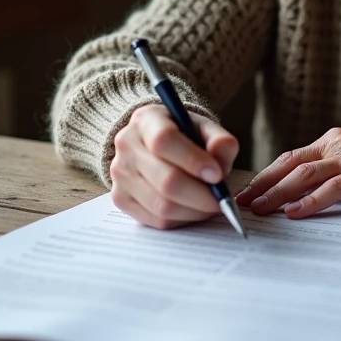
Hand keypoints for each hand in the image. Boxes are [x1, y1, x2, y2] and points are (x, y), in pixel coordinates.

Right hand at [109, 104, 238, 229]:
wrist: (153, 144)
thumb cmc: (184, 136)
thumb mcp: (204, 129)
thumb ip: (220, 141)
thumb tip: (218, 168)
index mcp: (146, 120)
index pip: (164, 140)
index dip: (193, 160)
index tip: (217, 175)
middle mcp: (127, 145)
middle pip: (165, 180)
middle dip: (200, 195)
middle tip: (221, 200)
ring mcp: (120, 174)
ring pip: (161, 205)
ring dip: (193, 211)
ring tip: (210, 205)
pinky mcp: (120, 199)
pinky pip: (156, 220)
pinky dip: (181, 220)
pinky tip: (192, 210)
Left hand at [235, 128, 340, 218]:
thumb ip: (333, 169)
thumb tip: (303, 192)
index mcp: (331, 140)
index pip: (290, 158)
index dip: (266, 175)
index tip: (247, 190)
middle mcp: (336, 145)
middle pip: (289, 164)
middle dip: (262, 184)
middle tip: (241, 202)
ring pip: (303, 175)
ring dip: (277, 193)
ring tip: (259, 208)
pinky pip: (331, 189)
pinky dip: (309, 201)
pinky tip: (294, 212)